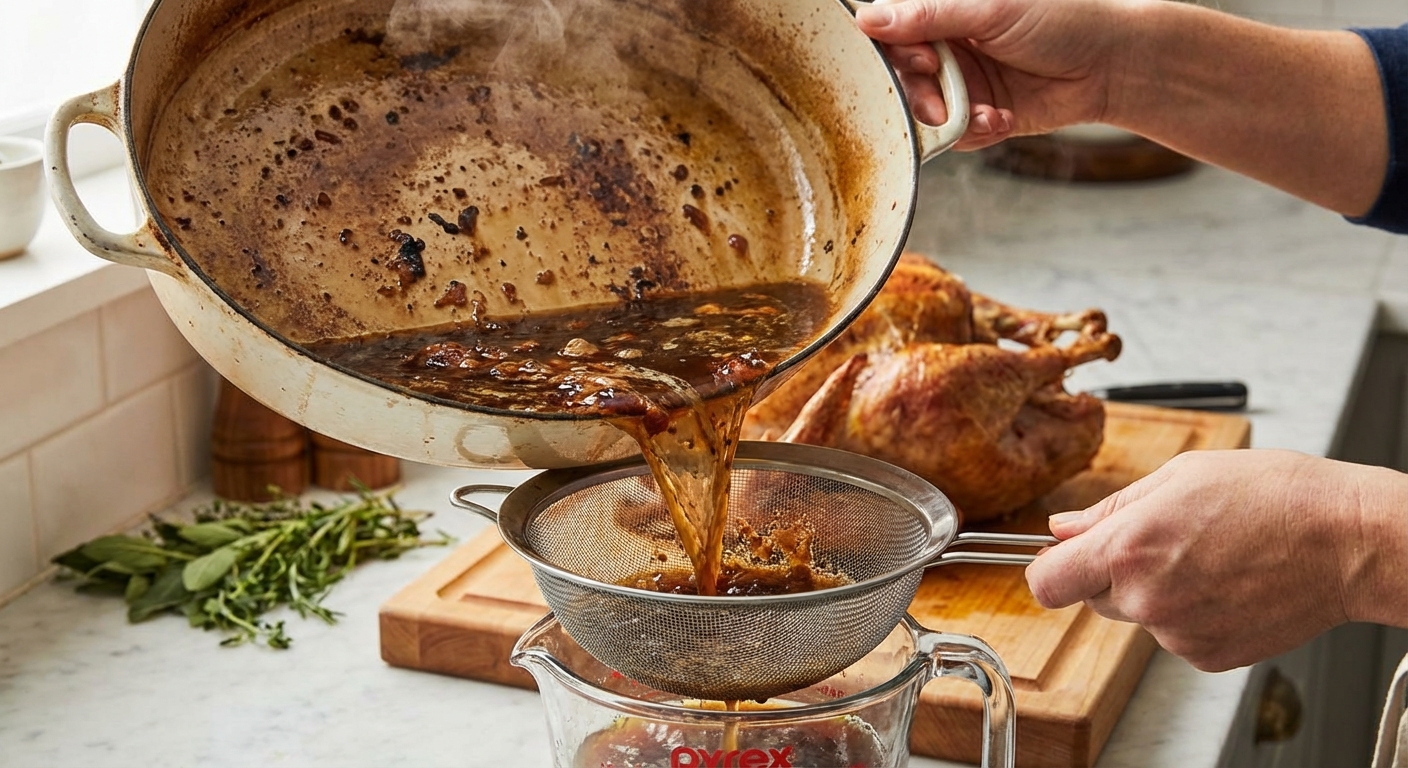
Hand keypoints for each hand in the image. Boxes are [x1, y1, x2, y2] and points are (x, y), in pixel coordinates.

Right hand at [856, 0, 1135, 149]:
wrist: (1111, 65)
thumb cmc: (1062, 19)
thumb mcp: (991, 9)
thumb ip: (928, 14)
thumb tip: (867, 17)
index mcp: (943, 10)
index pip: (890, 30)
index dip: (892, 51)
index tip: (918, 61)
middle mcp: (946, 45)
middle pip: (900, 77)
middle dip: (917, 92)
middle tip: (940, 97)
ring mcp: (960, 82)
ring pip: (923, 111)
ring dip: (948, 118)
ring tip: (982, 113)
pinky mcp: (977, 116)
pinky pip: (953, 135)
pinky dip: (973, 132)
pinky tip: (1000, 121)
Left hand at [1025, 449, 1405, 671]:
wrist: (1346, 540)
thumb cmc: (1273, 497)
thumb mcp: (1179, 477)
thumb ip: (1111, 509)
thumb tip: (1065, 528)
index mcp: (1129, 549)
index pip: (1046, 582)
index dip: (1049, 569)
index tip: (1061, 559)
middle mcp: (1147, 598)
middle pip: (1092, 597)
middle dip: (1113, 572)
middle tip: (1165, 541)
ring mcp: (1177, 634)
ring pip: (1138, 615)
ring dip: (1156, 592)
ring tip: (1208, 558)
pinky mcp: (1208, 656)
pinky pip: (1175, 635)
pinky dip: (1191, 614)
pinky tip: (1227, 584)